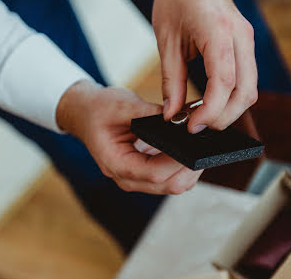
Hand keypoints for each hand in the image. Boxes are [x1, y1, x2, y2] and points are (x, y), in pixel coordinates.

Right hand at [56, 82, 202, 194]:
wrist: (84, 115)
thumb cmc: (98, 110)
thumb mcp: (121, 105)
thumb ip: (149, 113)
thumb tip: (180, 120)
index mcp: (117, 164)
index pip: (155, 173)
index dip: (178, 160)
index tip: (195, 143)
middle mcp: (128, 179)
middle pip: (170, 185)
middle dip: (191, 166)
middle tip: (206, 144)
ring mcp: (138, 179)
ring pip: (175, 185)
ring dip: (191, 167)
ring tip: (201, 144)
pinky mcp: (146, 174)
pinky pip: (171, 177)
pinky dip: (184, 165)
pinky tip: (191, 147)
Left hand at [153, 0, 257, 132]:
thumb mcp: (166, 40)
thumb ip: (170, 80)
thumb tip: (172, 114)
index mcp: (217, 31)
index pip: (224, 81)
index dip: (211, 110)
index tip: (192, 126)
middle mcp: (240, 36)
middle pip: (245, 92)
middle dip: (223, 117)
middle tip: (196, 127)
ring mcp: (247, 40)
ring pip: (250, 89)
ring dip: (230, 110)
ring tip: (202, 117)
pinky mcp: (246, 46)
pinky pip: (246, 80)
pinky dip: (232, 98)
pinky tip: (211, 103)